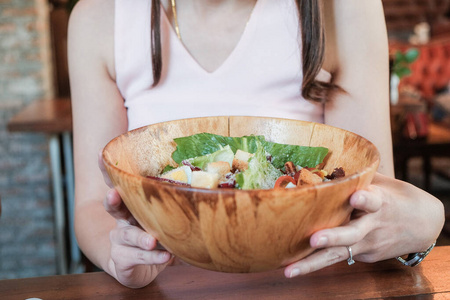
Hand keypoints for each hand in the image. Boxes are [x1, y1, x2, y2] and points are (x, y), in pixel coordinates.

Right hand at [99, 152, 171, 287]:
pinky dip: (152, 257)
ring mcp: (119, 241)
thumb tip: (205, 184)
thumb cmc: (155, 235)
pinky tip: (166, 257)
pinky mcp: (122, 260)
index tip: (100, 155)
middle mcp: (122, 221)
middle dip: (112, 200)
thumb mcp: (164, 216)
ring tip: (153, 240)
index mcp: (131, 205)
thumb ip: (175, 203)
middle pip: (112, 207)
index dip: (107, 170)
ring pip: (127, 236)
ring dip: (140, 238)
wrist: (140, 269)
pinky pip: (135, 257)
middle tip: (113, 195)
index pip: (118, 184)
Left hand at [284, 173, 443, 277]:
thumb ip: (359, 177)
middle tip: (314, 239)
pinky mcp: (365, 256)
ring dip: (312, 263)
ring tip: (290, 270)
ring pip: (339, 254)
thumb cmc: (396, 197)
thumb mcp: (383, 183)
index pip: (373, 201)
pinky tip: (294, 263)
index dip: (365, 200)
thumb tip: (325, 163)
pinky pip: (340, 255)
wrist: (424, 224)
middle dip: (332, 237)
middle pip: (352, 234)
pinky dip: (317, 258)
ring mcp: (368, 245)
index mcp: (380, 202)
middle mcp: (373, 226)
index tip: (356, 197)